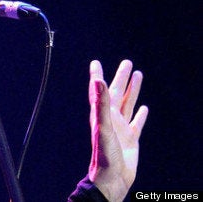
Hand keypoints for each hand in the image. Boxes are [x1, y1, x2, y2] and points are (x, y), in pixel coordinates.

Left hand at [87, 60, 148, 200]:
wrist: (112, 178)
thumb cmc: (105, 154)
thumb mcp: (103, 126)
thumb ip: (101, 104)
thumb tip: (99, 81)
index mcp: (101, 114)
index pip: (99, 91)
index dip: (97, 76)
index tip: (96, 63)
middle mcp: (111, 119)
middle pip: (116, 93)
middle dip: (121, 78)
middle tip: (127, 62)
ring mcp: (121, 128)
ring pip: (128, 104)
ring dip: (132, 91)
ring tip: (138, 75)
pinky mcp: (131, 139)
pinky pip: (136, 123)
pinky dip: (140, 115)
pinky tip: (144, 108)